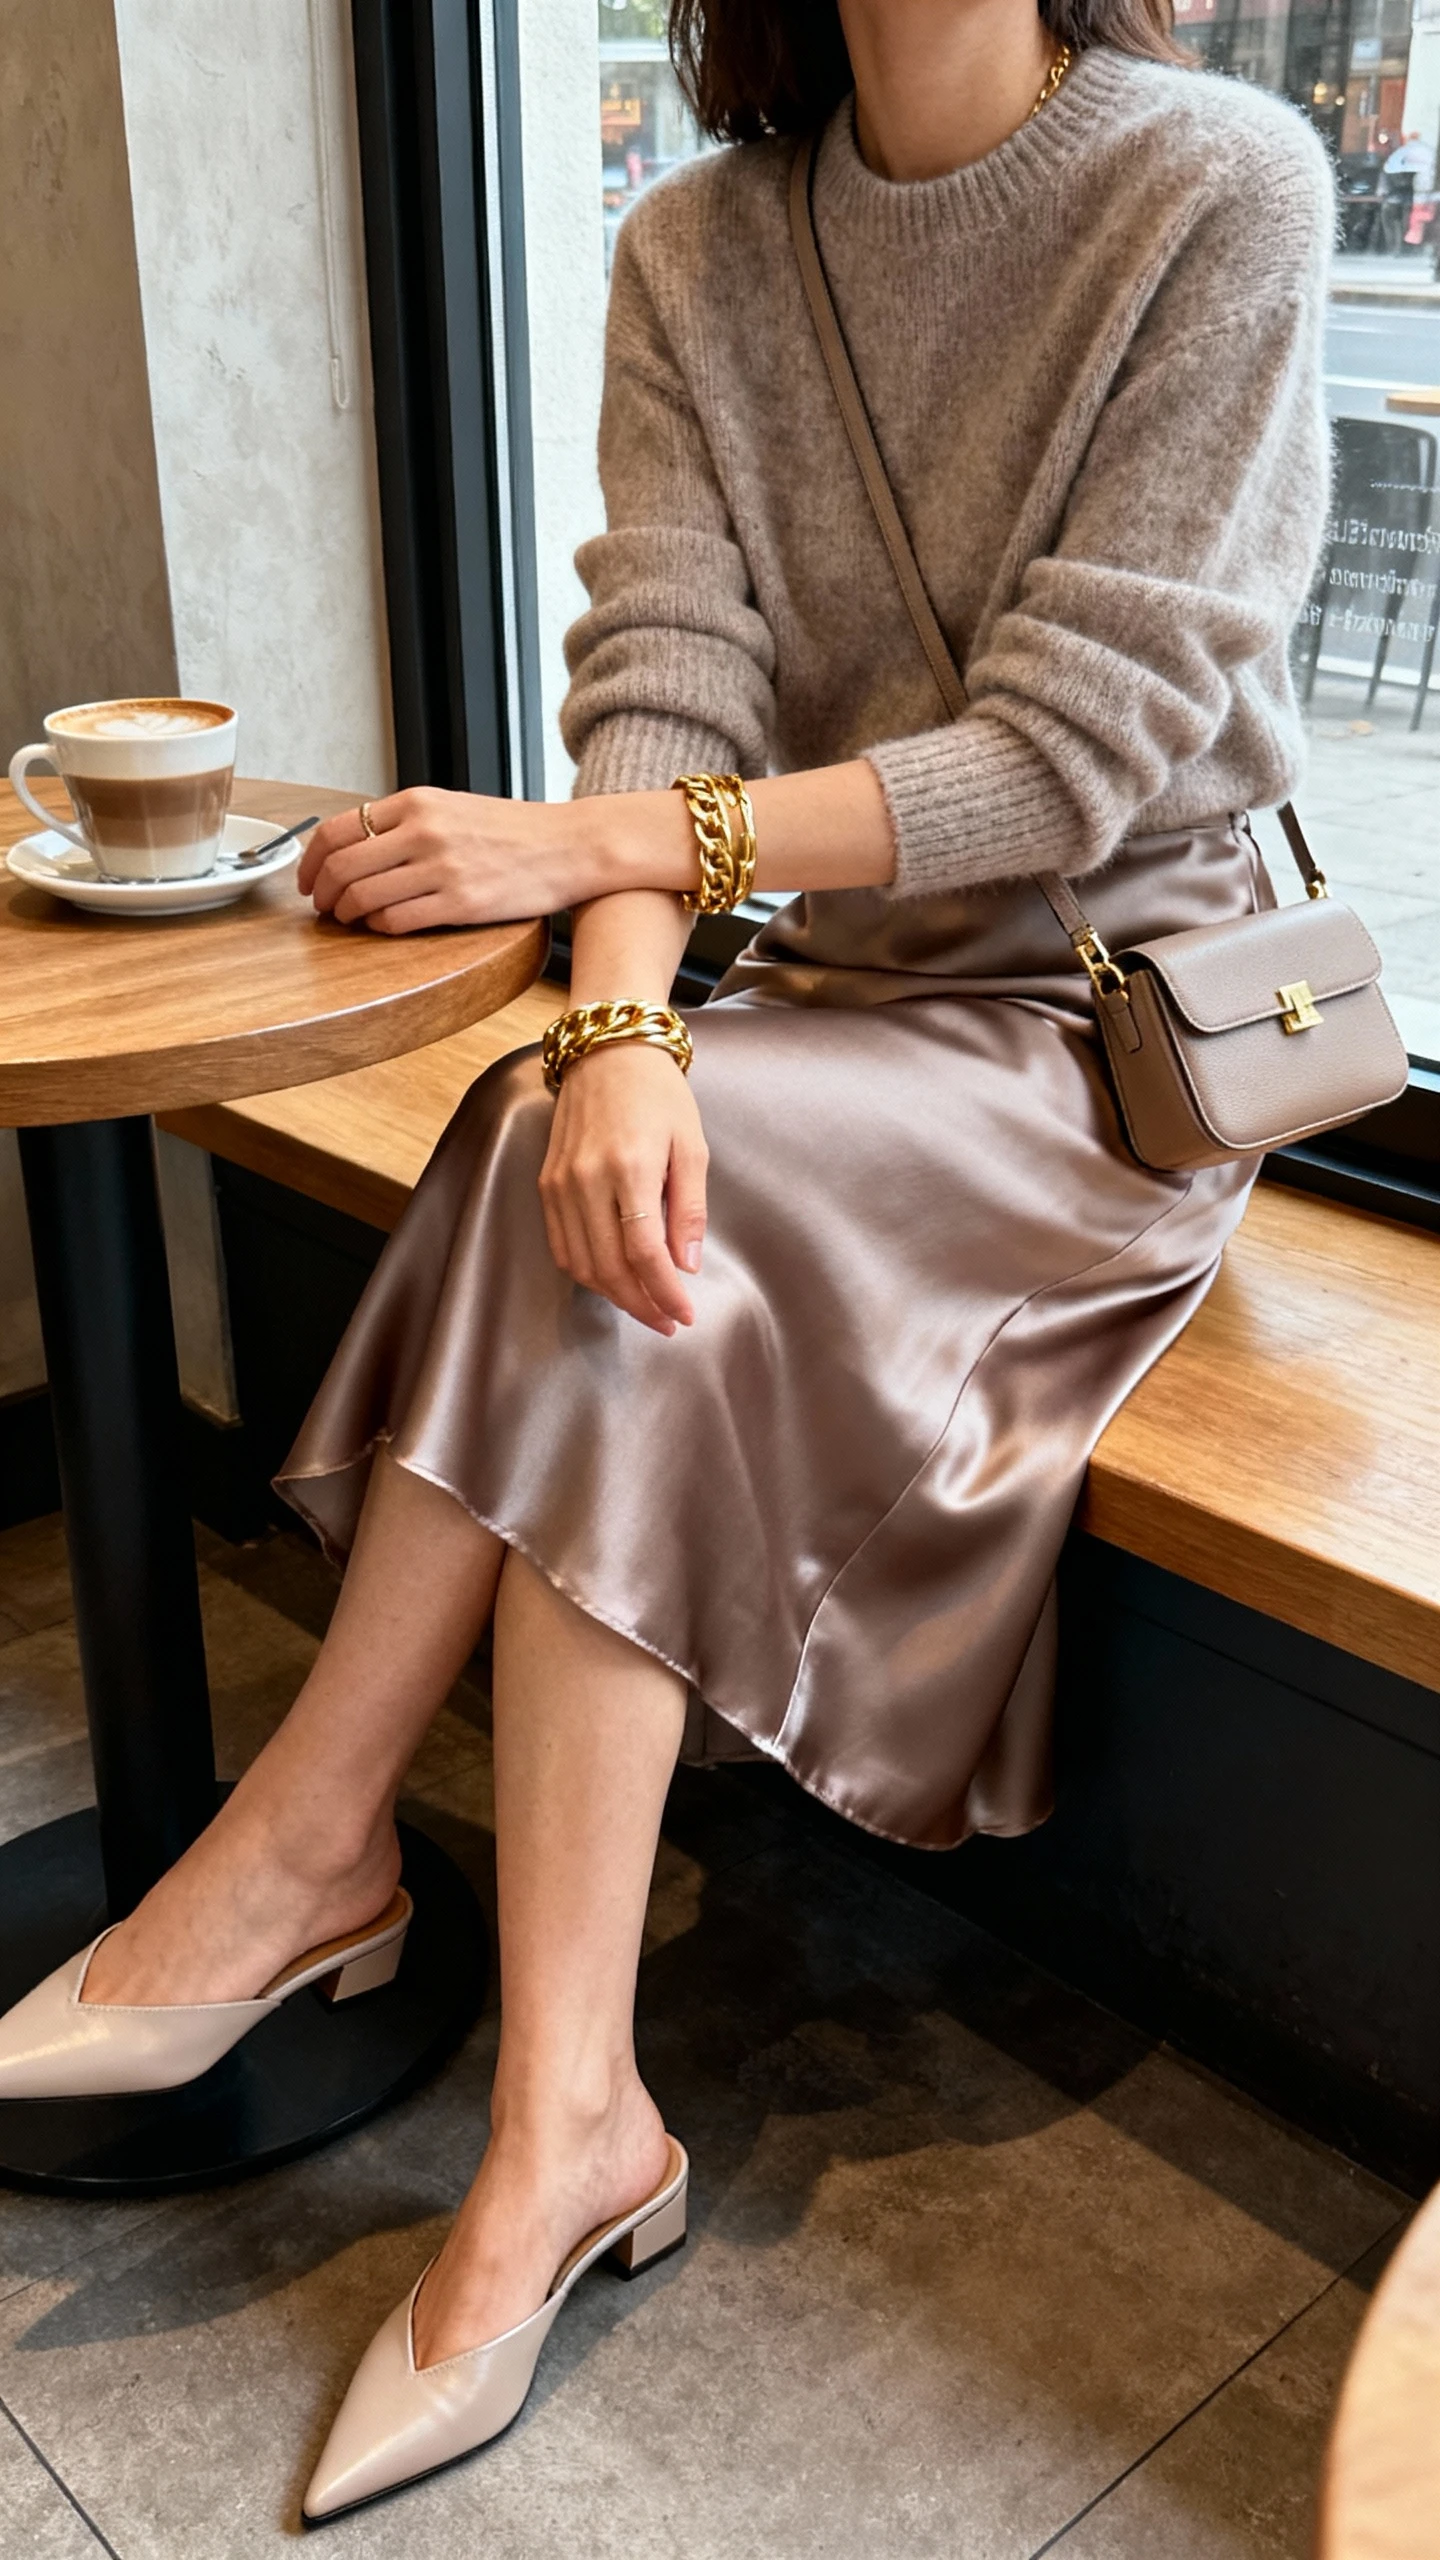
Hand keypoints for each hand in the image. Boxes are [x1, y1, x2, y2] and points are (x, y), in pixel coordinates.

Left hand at [298, 788, 584, 931]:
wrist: (569, 846)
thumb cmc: (513, 832)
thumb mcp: (452, 807)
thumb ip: (404, 822)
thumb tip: (354, 849)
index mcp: (416, 802)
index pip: (337, 829)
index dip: (310, 861)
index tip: (308, 880)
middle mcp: (423, 831)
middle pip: (341, 867)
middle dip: (322, 893)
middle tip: (323, 907)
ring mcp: (441, 868)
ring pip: (363, 897)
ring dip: (347, 914)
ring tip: (351, 919)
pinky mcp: (460, 904)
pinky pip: (396, 921)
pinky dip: (378, 927)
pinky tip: (383, 925)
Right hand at [539, 1043, 707, 1336]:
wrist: (609, 1052)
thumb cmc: (659, 1095)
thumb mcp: (692, 1146)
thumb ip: (689, 1208)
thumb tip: (686, 1265)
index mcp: (629, 1167)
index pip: (644, 1253)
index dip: (665, 1292)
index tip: (685, 1314)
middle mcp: (587, 1179)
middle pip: (609, 1267)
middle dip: (641, 1304)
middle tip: (668, 1321)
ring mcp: (560, 1183)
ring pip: (581, 1263)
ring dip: (613, 1295)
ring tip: (644, 1305)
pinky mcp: (547, 1183)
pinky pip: (561, 1245)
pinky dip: (585, 1272)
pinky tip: (612, 1280)